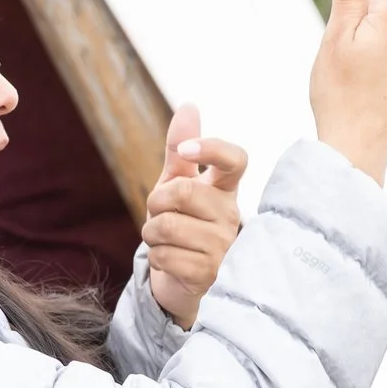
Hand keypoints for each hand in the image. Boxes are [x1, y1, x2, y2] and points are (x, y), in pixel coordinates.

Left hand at [143, 104, 247, 328]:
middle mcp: (231, 216)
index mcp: (226, 191)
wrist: (186, 282)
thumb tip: (190, 105)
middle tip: (161, 214)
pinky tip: (171, 262)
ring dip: (152, 234)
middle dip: (155, 203)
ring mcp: (224, 248)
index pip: (234, 160)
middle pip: (180, 192)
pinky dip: (157, 258)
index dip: (210, 148)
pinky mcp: (211, 275)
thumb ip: (180, 149)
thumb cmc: (184, 226)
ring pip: (165, 226)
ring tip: (165, 241)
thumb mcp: (177, 185)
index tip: (185, 149)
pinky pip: (164, 255)